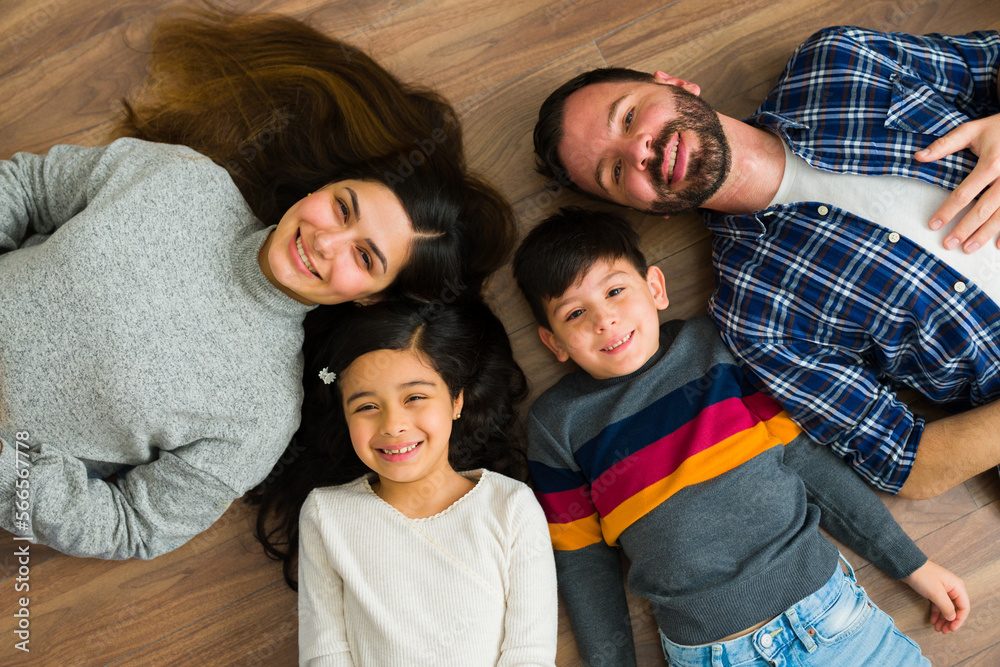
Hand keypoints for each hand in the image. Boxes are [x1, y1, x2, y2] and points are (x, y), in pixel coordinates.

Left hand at [901, 560, 969, 633]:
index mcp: (957, 587)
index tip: (952, 629)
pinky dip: (936, 613)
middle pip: (955, 609)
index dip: (960, 620)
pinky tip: (932, 621)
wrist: (906, 565)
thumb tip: (953, 618)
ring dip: (943, 619)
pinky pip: (938, 605)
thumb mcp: (936, 593)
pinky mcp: (933, 591)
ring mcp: (943, 590)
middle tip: (944, 631)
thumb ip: (946, 607)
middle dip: (950, 621)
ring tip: (937, 629)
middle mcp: (952, 588)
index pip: (964, 607)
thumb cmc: (923, 576)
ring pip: (946, 608)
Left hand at [915, 113, 999, 252]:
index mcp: (991, 163)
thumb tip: (918, 157)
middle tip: (948, 244)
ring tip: (968, 248)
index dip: (947, 210)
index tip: (933, 224)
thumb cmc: (998, 128)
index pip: (964, 193)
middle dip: (965, 229)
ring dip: (984, 234)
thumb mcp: (972, 130)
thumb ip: (945, 144)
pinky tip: (998, 246)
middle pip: (983, 209)